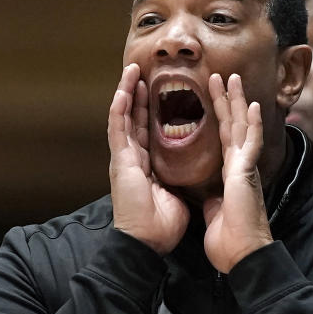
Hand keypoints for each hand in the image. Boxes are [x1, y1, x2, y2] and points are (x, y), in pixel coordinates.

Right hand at [108, 63, 188, 254]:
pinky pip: (117, 129)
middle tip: (144, 72)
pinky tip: (123, 90)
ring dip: (127, 93)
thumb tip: (194, 170)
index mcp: (146, 165)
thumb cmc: (162, 224)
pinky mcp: (120, 161)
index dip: (153, 110)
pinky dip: (119, 108)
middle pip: (135, 118)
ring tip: (132, 71)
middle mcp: (133, 158)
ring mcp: (124, 158)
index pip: (149, 130)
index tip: (161, 91)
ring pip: (124, 117)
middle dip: (139, 94)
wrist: (148, 242)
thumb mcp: (177, 193)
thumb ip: (180, 177)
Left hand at [203, 73, 272, 272]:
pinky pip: (251, 143)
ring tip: (232, 79)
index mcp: (230, 174)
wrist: (240, 255)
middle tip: (221, 76)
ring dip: (237, 102)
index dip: (219, 117)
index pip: (223, 138)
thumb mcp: (214, 211)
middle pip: (232, 125)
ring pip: (242, 127)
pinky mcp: (246, 174)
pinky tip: (251, 106)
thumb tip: (208, 194)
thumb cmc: (229, 240)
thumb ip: (213, 197)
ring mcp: (245, 168)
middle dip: (226, 100)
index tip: (213, 97)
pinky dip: (252, 124)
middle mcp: (240, 167)